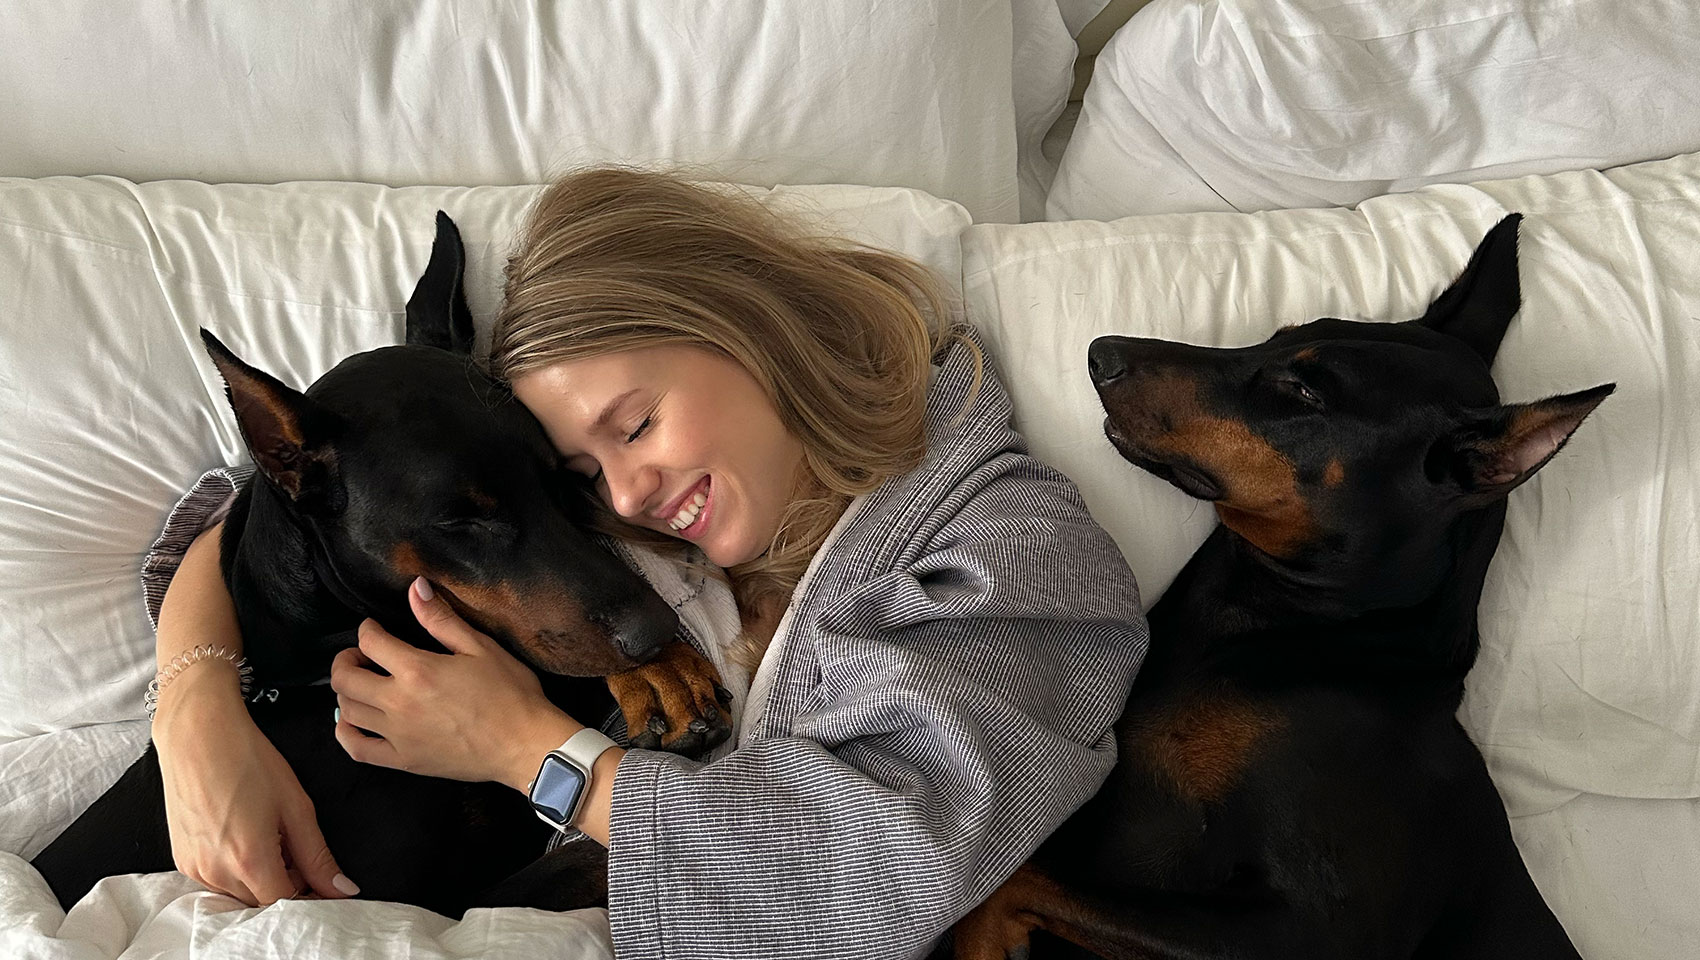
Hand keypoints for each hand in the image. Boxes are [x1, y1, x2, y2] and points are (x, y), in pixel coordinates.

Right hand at [153, 665, 357, 905]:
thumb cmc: (249, 761)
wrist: (197, 735)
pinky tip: (246, 836)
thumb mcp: (296, 807)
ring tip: (271, 836)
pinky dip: (237, 870)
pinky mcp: (182, 859)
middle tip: (300, 850)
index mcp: (249, 860)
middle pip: (262, 902)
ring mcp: (195, 867)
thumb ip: (318, 856)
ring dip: (262, 878)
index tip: (323, 878)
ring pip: (239, 894)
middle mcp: (217, 873)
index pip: (286, 904)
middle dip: (288, 886)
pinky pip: (217, 880)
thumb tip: (343, 890)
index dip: (310, 896)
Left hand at [330, 577, 579, 786]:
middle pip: (345, 679)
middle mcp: (399, 703)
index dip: (367, 629)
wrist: (525, 745)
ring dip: (347, 693)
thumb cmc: (510, 694)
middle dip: (345, 660)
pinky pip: (358, 749)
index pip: (370, 642)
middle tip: (359, 655)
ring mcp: (399, 735)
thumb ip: (441, 619)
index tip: (374, 628)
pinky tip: (351, 723)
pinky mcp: (405, 760)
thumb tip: (415, 588)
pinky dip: (345, 734)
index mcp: (417, 670)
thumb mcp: (480, 648)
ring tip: (361, 684)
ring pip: (347, 712)